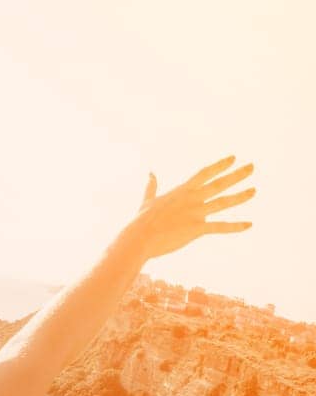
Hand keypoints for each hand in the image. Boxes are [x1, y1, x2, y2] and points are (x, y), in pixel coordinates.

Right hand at [117, 155, 256, 260]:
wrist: (140, 237)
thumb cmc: (141, 221)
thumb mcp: (147, 200)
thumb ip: (152, 186)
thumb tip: (150, 173)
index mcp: (181, 191)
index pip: (204, 173)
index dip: (220, 165)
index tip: (233, 158)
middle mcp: (192, 199)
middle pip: (219, 184)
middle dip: (237, 175)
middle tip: (252, 167)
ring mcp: (196, 213)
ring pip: (224, 202)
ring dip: (241, 196)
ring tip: (254, 190)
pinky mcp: (198, 228)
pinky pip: (221, 226)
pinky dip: (236, 226)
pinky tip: (249, 224)